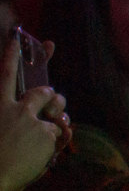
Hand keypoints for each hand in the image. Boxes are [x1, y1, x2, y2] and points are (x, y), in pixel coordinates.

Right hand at [0, 37, 64, 190]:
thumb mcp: (3, 130)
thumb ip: (17, 118)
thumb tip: (47, 116)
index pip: (4, 74)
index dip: (12, 54)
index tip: (17, 34)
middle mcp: (15, 110)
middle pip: (44, 92)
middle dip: (52, 96)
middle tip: (52, 102)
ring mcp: (33, 121)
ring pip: (58, 112)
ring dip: (58, 119)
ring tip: (46, 134)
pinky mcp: (47, 134)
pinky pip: (61, 134)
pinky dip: (56, 143)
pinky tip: (44, 156)